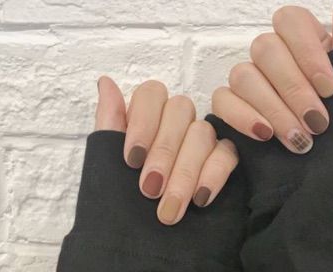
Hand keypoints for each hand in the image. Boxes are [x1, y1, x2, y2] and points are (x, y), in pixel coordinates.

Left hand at [94, 77, 238, 224]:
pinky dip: (213, 174)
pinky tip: (200, 199)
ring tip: (169, 208)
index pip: (152, 93)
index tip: (131, 158)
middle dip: (164, 151)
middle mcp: (174, 124)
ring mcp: (200, 140)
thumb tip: (105, 80)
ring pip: (203, 132)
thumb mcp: (107, 163)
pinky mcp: (223, 160)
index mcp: (146, 118)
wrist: (142, 252)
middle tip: (149, 189)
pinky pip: (227, 153)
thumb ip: (109, 121)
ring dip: (185, 170)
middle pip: (181, 109)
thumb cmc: (120, 206)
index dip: (143, 121)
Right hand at [212, 0, 332, 153]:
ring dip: (272, 107)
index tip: (331, 87)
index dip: (306, 51)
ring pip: (242, 74)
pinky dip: (243, 117)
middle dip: (293, 87)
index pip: (289, 19)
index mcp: (301, 42)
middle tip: (318, 122)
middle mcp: (272, 56)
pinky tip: (265, 135)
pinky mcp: (231, 105)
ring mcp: (248, 79)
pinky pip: (222, 99)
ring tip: (299, 139)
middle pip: (264, 47)